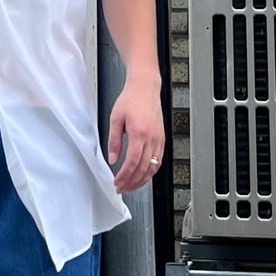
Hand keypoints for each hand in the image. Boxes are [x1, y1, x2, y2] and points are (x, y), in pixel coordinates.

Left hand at [106, 78, 164, 193]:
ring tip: (131, 186)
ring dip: (142, 180)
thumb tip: (113, 159)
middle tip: (122, 188)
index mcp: (139, 133)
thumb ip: (114, 141)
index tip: (117, 183)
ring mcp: (159, 139)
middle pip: (143, 169)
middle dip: (132, 182)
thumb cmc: (130, 99)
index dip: (124, 176)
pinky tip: (143, 175)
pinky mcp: (162, 138)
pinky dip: (151, 171)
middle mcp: (152, 138)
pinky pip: (158, 160)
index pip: (132, 163)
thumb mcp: (115, 119)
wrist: (145, 87)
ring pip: (153, 167)